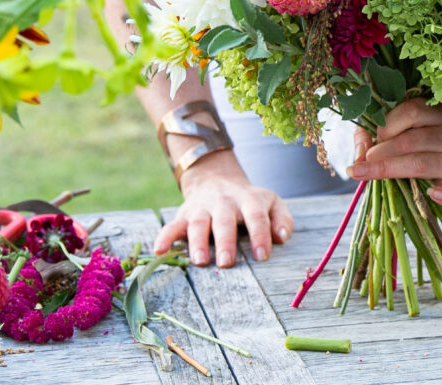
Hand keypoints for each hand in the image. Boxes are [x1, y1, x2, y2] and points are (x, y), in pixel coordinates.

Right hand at [152, 152, 293, 267]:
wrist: (216, 179)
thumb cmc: (249, 201)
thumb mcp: (271, 202)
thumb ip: (282, 219)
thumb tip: (282, 237)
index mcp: (248, 200)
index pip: (256, 216)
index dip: (260, 234)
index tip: (262, 256)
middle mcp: (224, 202)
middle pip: (224, 220)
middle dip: (225, 241)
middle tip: (227, 263)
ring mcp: (202, 208)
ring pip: (198, 223)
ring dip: (198, 242)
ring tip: (200, 262)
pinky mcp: (184, 215)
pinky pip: (172, 225)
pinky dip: (165, 236)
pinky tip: (159, 250)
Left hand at [348, 98, 441, 210]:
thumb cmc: (414, 139)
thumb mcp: (395, 128)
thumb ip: (372, 134)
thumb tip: (358, 156)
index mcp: (435, 113)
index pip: (411, 112)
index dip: (386, 125)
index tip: (372, 138)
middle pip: (413, 141)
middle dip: (383, 152)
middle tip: (363, 163)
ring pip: (425, 164)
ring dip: (395, 169)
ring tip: (372, 174)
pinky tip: (432, 195)